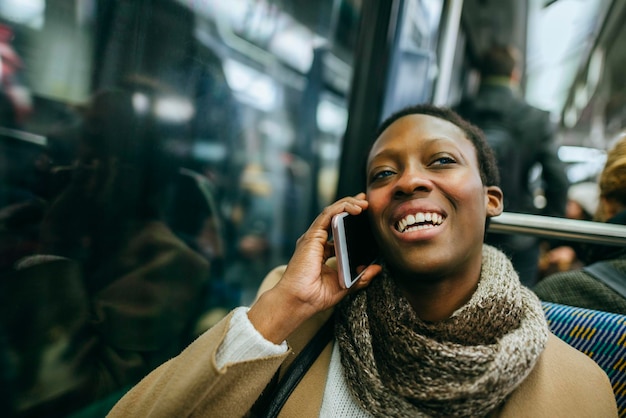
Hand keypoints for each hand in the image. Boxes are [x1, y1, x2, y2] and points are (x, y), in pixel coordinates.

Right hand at [248, 193, 381, 342]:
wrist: (300, 301)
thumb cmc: (316, 296)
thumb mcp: (346, 285)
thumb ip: (361, 277)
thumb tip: (377, 268)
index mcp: (322, 252)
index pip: (338, 230)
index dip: (351, 221)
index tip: (365, 214)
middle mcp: (316, 242)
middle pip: (335, 217)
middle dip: (350, 206)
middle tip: (366, 202)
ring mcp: (313, 238)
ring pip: (331, 212)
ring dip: (348, 204)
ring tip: (363, 203)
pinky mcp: (312, 236)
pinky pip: (327, 215)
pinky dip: (341, 208)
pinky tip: (355, 208)